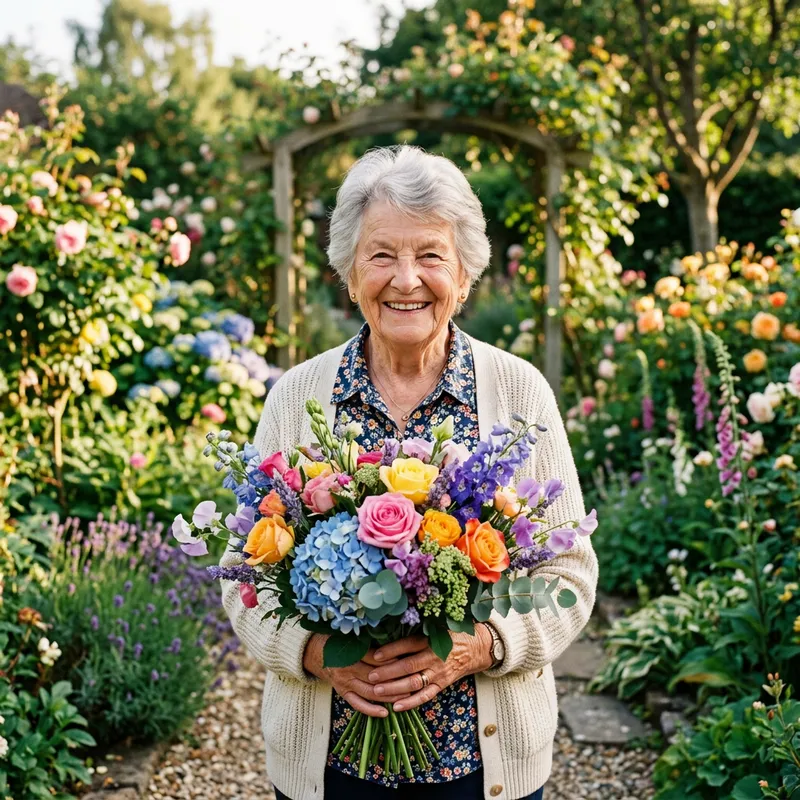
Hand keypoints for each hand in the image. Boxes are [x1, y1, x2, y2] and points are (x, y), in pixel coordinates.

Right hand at [302, 634, 410, 717]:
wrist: (315, 652)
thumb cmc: (337, 640)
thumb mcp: (351, 634)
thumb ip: (368, 639)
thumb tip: (392, 638)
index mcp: (350, 652)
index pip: (374, 658)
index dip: (391, 660)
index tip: (407, 660)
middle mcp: (347, 669)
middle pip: (374, 677)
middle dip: (394, 680)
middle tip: (413, 680)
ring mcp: (344, 683)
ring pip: (369, 692)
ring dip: (388, 696)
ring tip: (405, 697)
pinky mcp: (343, 693)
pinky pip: (357, 704)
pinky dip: (371, 710)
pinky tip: (385, 712)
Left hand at [365, 624, 494, 711]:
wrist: (476, 647)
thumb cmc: (451, 634)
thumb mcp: (437, 626)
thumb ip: (417, 629)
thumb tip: (389, 628)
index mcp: (431, 640)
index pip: (408, 645)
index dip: (391, 650)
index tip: (375, 655)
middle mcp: (434, 657)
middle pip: (409, 666)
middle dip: (388, 672)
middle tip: (371, 677)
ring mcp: (439, 673)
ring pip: (415, 683)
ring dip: (395, 689)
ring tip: (377, 692)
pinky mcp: (442, 684)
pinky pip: (426, 696)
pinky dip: (411, 703)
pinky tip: (396, 707)